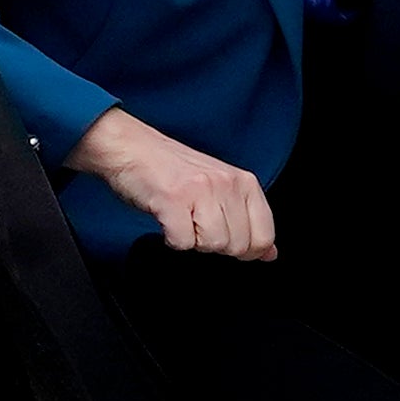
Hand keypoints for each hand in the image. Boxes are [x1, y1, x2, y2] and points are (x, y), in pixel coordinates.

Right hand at [66, 108, 276, 258]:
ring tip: (181, 217)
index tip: (228, 241)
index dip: (247, 250)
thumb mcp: (220, 190)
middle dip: (214, 244)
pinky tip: (167, 218)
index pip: (264, 235)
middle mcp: (227, 183)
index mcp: (243, 181)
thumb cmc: (171, 169)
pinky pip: (182, 242)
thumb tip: (269, 253)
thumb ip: (247, 220)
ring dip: (192, 239)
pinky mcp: (174, 200)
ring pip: (212, 245)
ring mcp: (201, 190)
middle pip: (237, 245)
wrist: (130, 147)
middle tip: (196, 222)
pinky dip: (171, 238)